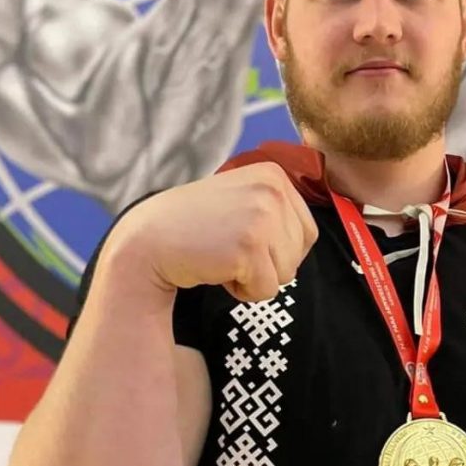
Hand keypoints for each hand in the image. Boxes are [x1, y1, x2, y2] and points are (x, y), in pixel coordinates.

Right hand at [112, 163, 318, 301]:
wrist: (149, 240)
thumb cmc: (196, 226)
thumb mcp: (243, 198)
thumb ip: (275, 208)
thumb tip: (317, 231)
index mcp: (274, 174)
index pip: (307, 231)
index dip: (276, 248)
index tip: (242, 238)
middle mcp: (273, 189)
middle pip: (299, 254)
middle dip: (266, 263)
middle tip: (227, 248)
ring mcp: (262, 216)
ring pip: (286, 274)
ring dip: (254, 277)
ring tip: (222, 256)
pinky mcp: (249, 246)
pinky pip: (266, 289)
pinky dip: (242, 290)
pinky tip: (216, 269)